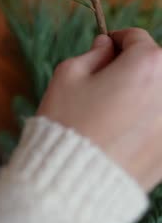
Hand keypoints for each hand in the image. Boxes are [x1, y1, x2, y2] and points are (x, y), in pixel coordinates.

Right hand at [37, 29, 161, 191]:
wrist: (75, 185)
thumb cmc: (68, 124)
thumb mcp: (69, 76)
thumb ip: (93, 54)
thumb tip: (106, 46)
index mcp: (148, 65)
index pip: (136, 38)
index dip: (116, 40)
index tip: (104, 49)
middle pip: (154, 65)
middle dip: (132, 66)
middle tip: (105, 81)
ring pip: (157, 94)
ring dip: (141, 93)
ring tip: (113, 110)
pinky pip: (157, 122)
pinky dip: (146, 119)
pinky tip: (122, 133)